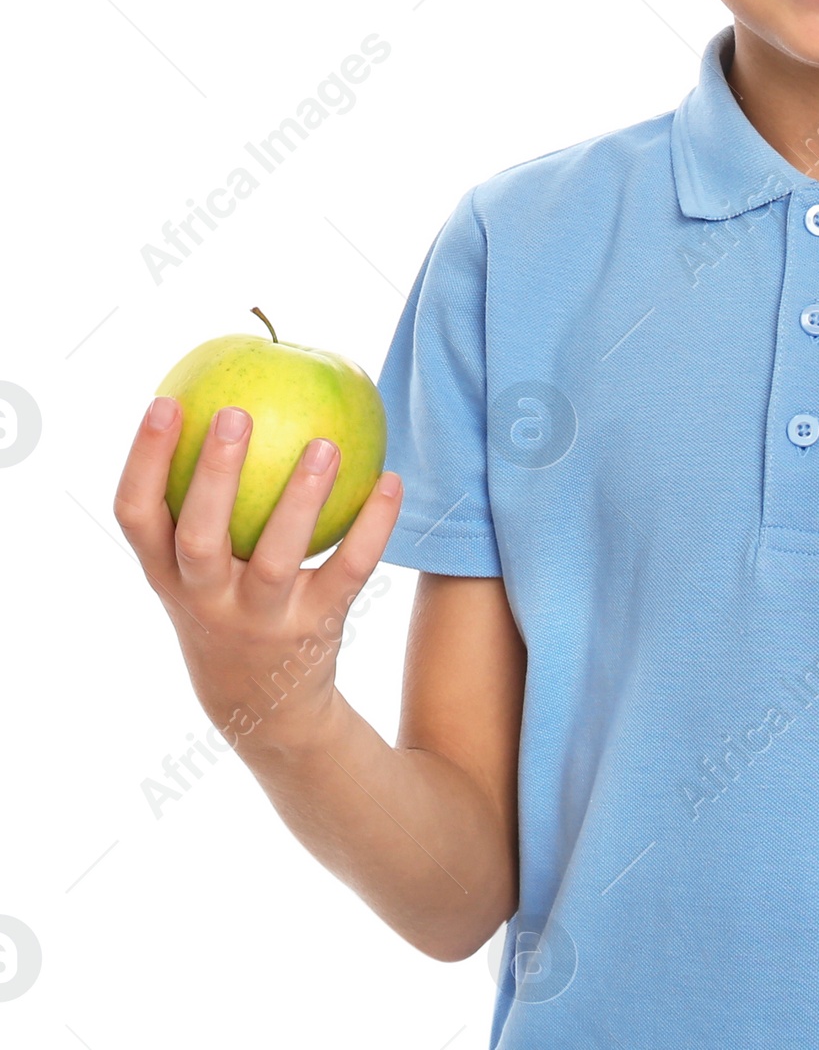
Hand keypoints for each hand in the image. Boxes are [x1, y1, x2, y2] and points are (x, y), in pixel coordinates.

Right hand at [113, 395, 403, 758]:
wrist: (263, 710)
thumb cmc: (227, 607)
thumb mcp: (196, 571)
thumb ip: (199, 505)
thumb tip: (226, 399)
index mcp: (167, 577)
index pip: (136, 516)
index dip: (145, 460)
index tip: (166, 400)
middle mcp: (206, 602)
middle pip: (199, 538)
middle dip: (213, 476)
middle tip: (234, 411)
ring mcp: (259, 621)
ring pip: (275, 559)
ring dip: (300, 501)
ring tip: (325, 444)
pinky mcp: (314, 630)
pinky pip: (348, 571)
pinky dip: (373, 526)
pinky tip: (390, 480)